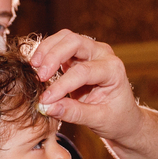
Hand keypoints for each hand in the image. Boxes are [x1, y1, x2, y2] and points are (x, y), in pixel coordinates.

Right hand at [30, 30, 144, 141]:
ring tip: (33, 67)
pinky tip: (37, 66)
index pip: (82, 71)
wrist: (124, 117)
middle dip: (53, 56)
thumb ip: (73, 113)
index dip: (61, 85)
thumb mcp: (98, 120)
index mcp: (113, 70)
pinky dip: (47, 52)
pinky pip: (60, 45)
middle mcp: (103, 55)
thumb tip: (47, 107)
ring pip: (65, 38)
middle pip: (74, 42)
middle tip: (39, 77)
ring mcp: (91, 51)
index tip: (45, 100)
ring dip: (47, 50)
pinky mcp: (79, 55)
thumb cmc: (116, 119)